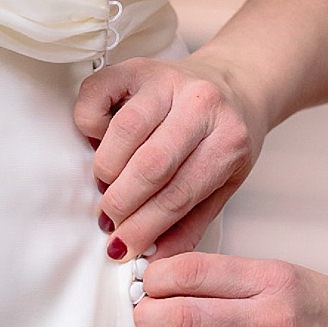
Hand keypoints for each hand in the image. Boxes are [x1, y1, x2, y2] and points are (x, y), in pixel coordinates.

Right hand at [75, 54, 270, 260]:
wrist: (238, 81)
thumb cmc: (226, 135)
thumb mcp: (226, 182)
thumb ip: (191, 222)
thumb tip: (157, 258)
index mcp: (228, 140)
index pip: (179, 194)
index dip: (144, 226)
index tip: (123, 247)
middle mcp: (200, 104)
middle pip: (149, 165)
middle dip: (121, 203)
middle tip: (109, 220)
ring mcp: (166, 81)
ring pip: (123, 132)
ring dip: (106, 170)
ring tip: (106, 185)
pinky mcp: (135, 67)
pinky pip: (96, 96)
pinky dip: (89, 124)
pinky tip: (101, 141)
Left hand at [133, 252, 327, 326]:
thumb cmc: (323, 311)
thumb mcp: (281, 275)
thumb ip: (225, 277)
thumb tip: (160, 278)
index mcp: (272, 280)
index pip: (192, 272)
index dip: (155, 278)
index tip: (146, 282)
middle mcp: (272, 321)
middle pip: (182, 317)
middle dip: (146, 316)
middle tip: (140, 314)